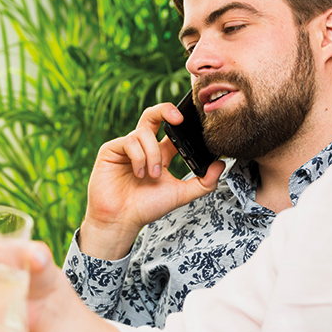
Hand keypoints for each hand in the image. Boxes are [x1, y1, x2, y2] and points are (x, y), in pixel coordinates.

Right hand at [79, 103, 225, 259]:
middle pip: (153, 115)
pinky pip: (129, 141)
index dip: (181, 122)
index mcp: (159, 153)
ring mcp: (126, 147)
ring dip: (153, 155)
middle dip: (166, 110)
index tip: (194, 125)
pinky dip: (139, 157)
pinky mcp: (110, 150)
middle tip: (178, 119)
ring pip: (144, 133)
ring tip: (152, 175)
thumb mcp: (180, 194)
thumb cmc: (146, 208)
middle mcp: (143, 147)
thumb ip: (203, 182)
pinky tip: (139, 173)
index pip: (171, 130)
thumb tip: (220, 165)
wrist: (122, 221)